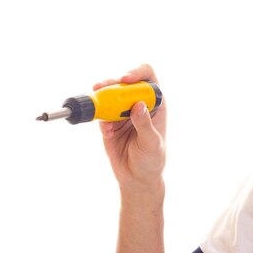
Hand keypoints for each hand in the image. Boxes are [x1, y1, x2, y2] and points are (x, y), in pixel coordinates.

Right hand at [96, 64, 165, 191]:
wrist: (137, 179)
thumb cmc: (152, 160)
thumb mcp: (152, 142)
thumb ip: (145, 124)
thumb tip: (138, 105)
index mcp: (155, 104)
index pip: (148, 78)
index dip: (137, 73)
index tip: (126, 79)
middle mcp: (138, 104)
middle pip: (123, 84)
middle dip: (111, 83)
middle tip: (100, 88)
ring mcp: (122, 113)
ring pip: (109, 97)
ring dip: (101, 98)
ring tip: (97, 104)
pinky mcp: (109, 125)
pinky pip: (101, 116)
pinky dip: (100, 119)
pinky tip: (106, 131)